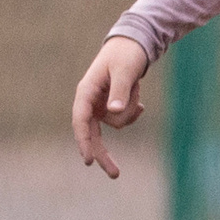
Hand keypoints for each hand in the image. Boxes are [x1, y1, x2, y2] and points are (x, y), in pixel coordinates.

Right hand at [72, 34, 150, 179]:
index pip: (81, 121)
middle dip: (103, 153)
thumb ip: (119, 91)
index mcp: (86, 92)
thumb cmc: (126, 55)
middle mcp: (90, 101)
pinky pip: (125, 118)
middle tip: (116, 175)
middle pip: (93, 134)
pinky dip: (134, 111)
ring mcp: (100, 105)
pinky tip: (138, 98)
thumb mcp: (125, 71)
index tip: (88, 160)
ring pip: (117, 123)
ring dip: (130, 112)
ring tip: (135, 87)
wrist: (133, 45)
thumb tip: (112, 112)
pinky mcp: (111, 105)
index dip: (83, 141)